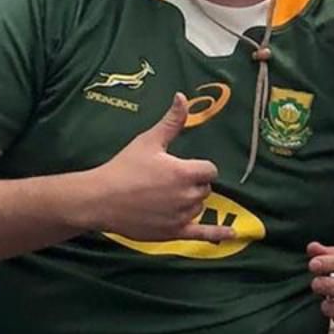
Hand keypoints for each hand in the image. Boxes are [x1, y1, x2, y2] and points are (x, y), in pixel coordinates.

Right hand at [89, 93, 232, 242]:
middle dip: (192, 184)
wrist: (100, 199)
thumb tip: (183, 97)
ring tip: (162, 198)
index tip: (183, 167)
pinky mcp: (174, 232)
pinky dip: (218, 235)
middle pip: (204, 189)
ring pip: (199, 208)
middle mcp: (188, 196)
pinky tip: (232, 235)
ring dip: (189, 203)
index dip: (199, 168)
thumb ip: (171, 122)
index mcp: (186, 173)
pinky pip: (203, 234)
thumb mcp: (149, 141)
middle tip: (166, 182)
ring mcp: (182, 216)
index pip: (210, 170)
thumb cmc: (124, 168)